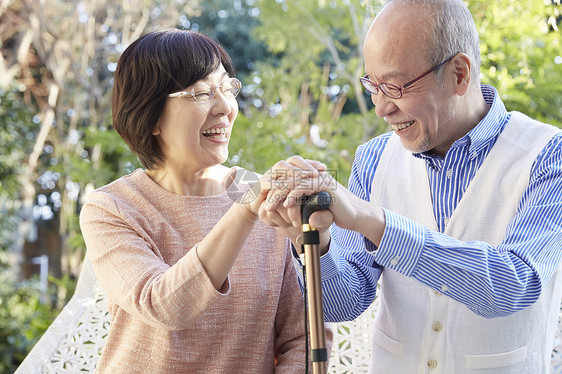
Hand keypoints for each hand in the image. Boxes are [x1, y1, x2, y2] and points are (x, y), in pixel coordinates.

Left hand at [262, 157, 384, 245]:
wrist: (355, 216)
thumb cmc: (334, 213)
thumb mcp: (313, 211)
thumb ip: (300, 208)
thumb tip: (282, 210)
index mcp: (309, 177)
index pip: (286, 179)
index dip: (273, 189)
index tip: (263, 202)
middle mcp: (313, 174)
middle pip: (286, 178)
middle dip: (272, 192)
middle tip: (263, 206)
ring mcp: (319, 178)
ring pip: (292, 182)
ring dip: (279, 196)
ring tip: (270, 208)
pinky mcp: (324, 185)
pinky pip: (304, 187)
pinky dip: (293, 196)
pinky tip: (286, 206)